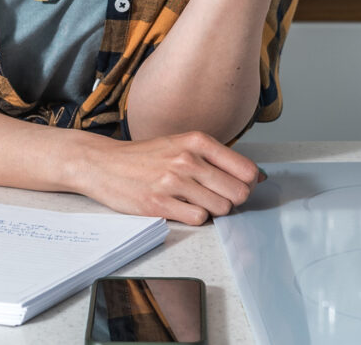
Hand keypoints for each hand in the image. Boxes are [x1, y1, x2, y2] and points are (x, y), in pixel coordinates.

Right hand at [73, 131, 264, 225]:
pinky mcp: (159, 204)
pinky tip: (181, 208)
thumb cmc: (145, 156)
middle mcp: (187, 159)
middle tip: (215, 197)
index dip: (246, 183)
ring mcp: (172, 182)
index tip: (237, 186)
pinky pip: (198, 219)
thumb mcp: (181, 144)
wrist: (103, 164)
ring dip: (213, 211)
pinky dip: (195, 218)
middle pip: (237, 193)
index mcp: (196, 141)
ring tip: (194, 201)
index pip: (246, 170)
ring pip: (220, 209)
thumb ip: (216, 158)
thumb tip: (257, 177)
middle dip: (232, 200)